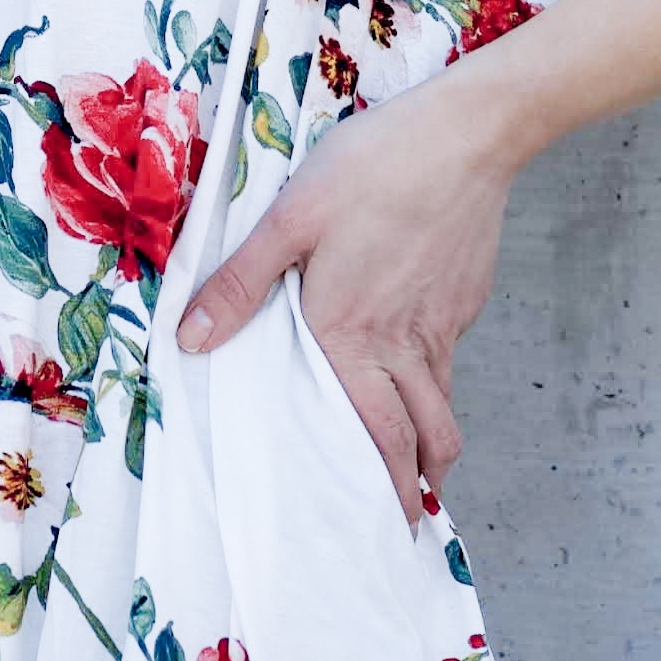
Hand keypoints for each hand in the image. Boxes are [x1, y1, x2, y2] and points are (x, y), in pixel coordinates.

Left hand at [177, 63, 517, 522]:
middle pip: (422, 437)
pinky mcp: (464, 298)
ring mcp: (442, 323)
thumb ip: (240, 283)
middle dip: (416, 487)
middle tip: (408, 521)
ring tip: (420, 469)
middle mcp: (403, 342)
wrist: (467, 133)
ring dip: (432, 444)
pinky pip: (449, 359)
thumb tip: (193, 343)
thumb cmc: (373, 167)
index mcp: (352, 334)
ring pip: (443, 404)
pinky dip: (438, 386)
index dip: (382, 489)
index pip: (372, 435)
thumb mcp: (290, 217)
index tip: (385, 526)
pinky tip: (418, 373)